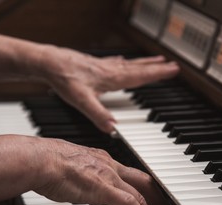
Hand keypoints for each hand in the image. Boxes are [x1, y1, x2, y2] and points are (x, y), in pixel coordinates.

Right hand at [35, 137, 172, 204]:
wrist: (40, 160)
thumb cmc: (49, 162)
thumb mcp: (74, 166)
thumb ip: (84, 174)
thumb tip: (82, 182)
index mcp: (104, 160)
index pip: (132, 174)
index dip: (146, 185)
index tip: (151, 195)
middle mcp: (111, 166)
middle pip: (145, 181)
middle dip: (159, 196)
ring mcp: (109, 177)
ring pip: (142, 194)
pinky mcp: (104, 189)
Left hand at [40, 47, 179, 132]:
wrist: (48, 63)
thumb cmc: (64, 78)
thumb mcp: (81, 100)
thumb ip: (98, 114)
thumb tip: (112, 128)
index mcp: (112, 78)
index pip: (141, 76)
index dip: (158, 74)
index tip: (173, 70)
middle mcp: (111, 70)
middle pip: (139, 68)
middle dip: (157, 67)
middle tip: (172, 65)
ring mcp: (104, 66)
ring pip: (130, 64)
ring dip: (145, 63)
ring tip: (157, 60)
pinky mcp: (96, 65)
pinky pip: (117, 62)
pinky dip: (126, 62)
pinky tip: (124, 60)